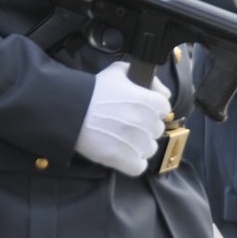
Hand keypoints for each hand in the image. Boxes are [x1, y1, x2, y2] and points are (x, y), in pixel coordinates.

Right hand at [73, 61, 171, 176]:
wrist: (72, 110)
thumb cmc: (95, 89)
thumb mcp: (120, 71)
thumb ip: (147, 78)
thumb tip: (163, 92)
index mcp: (150, 101)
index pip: (164, 108)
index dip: (152, 108)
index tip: (140, 109)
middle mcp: (148, 123)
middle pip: (157, 129)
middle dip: (145, 127)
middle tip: (127, 123)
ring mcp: (138, 143)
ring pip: (149, 149)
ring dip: (140, 145)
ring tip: (123, 139)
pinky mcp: (126, 160)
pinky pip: (139, 166)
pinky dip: (133, 163)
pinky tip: (122, 154)